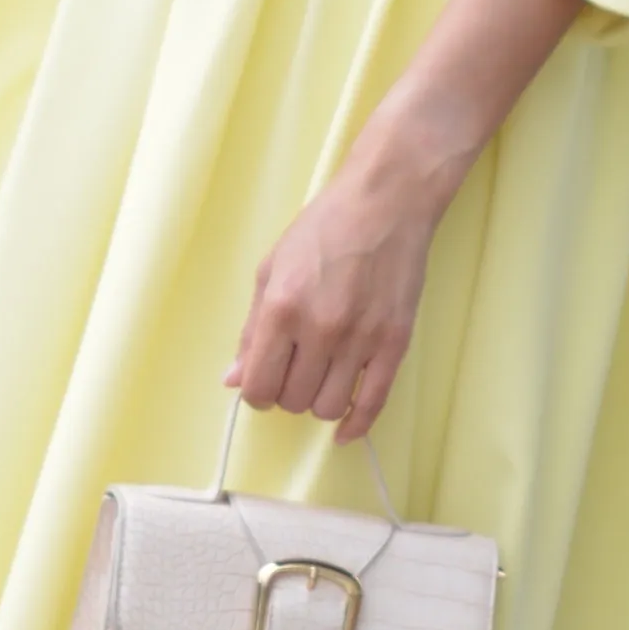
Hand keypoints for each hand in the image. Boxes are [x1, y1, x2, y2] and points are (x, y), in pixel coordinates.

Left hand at [225, 0, 585, 432]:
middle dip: (286, 393)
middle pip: (292, 401)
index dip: (256, 390)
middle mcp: (320, 329)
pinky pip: (373, 404)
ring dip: (318, 402)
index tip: (264, 378)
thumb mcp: (272, 269)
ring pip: (328, 407)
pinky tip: (346, 427)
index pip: (257, 386)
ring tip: (320, 379)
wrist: (386, 202)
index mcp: (281, 309)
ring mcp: (360, 339)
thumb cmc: (323, 230)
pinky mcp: (395, 342)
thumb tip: (233, 378)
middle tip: (294, 370)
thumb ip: (251, 329)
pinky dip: (356, 424)